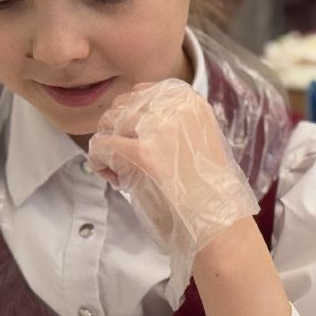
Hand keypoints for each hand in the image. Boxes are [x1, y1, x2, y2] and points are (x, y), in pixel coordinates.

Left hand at [88, 80, 260, 301]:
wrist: (216, 224)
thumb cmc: (204, 191)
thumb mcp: (196, 139)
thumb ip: (168, 122)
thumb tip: (124, 116)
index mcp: (191, 102)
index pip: (142, 92)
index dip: (132, 119)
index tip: (140, 141)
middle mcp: (175, 108)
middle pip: (121, 106)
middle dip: (117, 133)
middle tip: (130, 162)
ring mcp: (157, 130)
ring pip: (107, 124)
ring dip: (109, 149)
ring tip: (126, 173)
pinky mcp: (140, 154)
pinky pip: (99, 146)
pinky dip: (101, 164)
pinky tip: (118, 180)